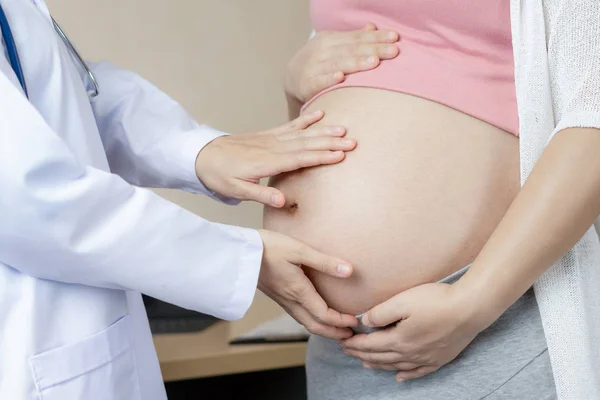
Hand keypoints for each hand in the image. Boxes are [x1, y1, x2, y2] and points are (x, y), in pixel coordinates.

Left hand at [195, 110, 355, 206]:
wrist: (201, 154)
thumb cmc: (218, 175)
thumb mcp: (235, 191)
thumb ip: (260, 195)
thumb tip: (282, 202)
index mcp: (266, 162)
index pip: (299, 159)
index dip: (320, 156)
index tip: (341, 155)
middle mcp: (271, 147)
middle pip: (306, 144)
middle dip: (330, 143)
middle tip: (353, 141)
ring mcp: (270, 139)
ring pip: (301, 133)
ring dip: (324, 131)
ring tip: (344, 128)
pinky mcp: (267, 135)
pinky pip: (290, 125)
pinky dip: (306, 119)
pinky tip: (319, 114)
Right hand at [257, 229, 357, 338]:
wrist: (239, 252)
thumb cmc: (269, 247)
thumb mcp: (299, 250)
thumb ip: (324, 261)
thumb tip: (349, 270)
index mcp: (298, 291)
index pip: (323, 315)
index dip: (341, 321)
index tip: (355, 321)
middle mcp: (290, 300)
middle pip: (315, 326)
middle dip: (334, 333)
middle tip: (351, 335)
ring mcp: (282, 300)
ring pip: (305, 323)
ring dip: (323, 329)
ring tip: (338, 328)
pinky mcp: (277, 296)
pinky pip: (298, 316)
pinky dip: (312, 321)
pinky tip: (316, 314)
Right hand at [285, 24, 399, 103]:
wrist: (291, 78)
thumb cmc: (319, 62)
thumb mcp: (334, 46)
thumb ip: (352, 39)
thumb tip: (372, 27)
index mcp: (331, 39)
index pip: (358, 37)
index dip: (377, 37)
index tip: (395, 38)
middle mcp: (322, 50)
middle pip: (352, 49)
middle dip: (374, 49)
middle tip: (393, 51)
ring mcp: (314, 67)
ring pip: (338, 64)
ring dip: (356, 63)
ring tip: (374, 63)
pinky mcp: (307, 84)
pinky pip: (320, 81)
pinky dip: (329, 79)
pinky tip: (341, 78)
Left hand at [340, 283, 481, 380]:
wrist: (470, 309)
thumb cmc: (436, 301)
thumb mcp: (403, 301)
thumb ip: (380, 313)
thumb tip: (365, 322)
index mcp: (399, 339)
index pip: (369, 345)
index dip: (354, 344)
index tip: (342, 341)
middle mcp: (410, 353)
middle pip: (380, 358)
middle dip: (361, 354)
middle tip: (348, 351)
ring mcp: (426, 358)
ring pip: (396, 366)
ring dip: (379, 365)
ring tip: (366, 364)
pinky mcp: (440, 358)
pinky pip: (418, 372)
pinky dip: (406, 375)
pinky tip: (400, 376)